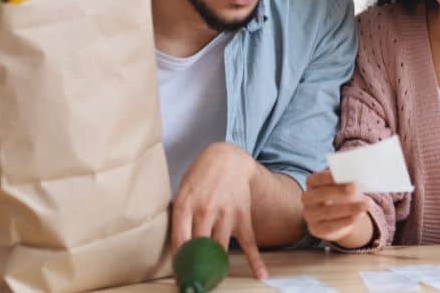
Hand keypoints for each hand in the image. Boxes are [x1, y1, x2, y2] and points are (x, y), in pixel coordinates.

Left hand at [172, 142, 266, 278]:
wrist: (228, 158)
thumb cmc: (201, 176)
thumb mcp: (183, 191)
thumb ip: (180, 217)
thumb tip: (179, 248)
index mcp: (185, 205)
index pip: (180, 242)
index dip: (180, 263)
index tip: (181, 276)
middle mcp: (205, 211)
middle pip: (200, 250)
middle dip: (198, 269)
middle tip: (197, 282)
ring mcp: (225, 214)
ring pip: (221, 250)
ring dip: (218, 268)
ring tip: (214, 281)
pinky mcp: (242, 216)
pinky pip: (249, 242)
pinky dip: (255, 260)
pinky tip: (260, 274)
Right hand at [301, 170, 372, 248]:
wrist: (338, 217)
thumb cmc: (341, 194)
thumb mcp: (342, 184)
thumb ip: (347, 179)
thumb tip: (360, 175)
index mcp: (312, 182)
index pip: (318, 178)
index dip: (331, 177)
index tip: (344, 174)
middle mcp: (307, 198)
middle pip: (322, 194)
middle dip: (340, 191)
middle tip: (355, 188)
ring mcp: (309, 215)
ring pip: (328, 212)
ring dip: (349, 208)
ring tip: (366, 204)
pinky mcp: (316, 229)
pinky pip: (331, 226)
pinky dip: (346, 221)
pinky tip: (358, 216)